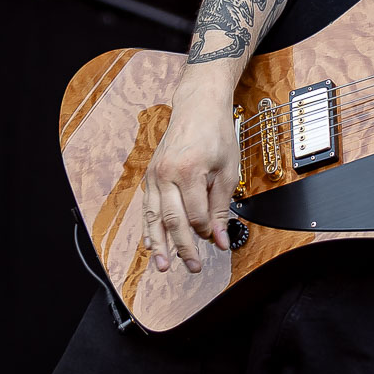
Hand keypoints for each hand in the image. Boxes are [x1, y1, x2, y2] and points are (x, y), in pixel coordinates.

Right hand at [141, 100, 239, 273]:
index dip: (206, 232)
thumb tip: (220, 237)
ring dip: (158, 244)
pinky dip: (148, 228)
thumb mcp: (227, 168)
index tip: (217, 242)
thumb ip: (221, 205)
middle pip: (171, 220)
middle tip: (192, 267)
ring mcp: (154, 175)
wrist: (198, 106)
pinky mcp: (149, 176)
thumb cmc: (215, 134)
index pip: (195, 214)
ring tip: (163, 266)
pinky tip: (151, 244)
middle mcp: (165, 174)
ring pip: (152, 217)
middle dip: (182, 247)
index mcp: (188, 171)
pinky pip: (146, 207)